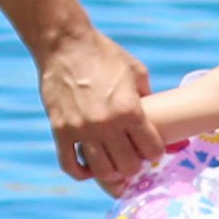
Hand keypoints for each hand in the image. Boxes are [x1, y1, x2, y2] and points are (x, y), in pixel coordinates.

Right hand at [38, 28, 153, 190]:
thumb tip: (158, 115)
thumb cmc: (103, 53)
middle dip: (135, 166)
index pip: (151, 150)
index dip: (154, 153)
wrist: (65, 44)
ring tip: (114, 168)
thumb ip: (147, 97)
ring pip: (102, 171)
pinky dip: (82, 173)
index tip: (151, 150)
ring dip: (112, 174)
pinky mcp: (60, 130)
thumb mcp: (135, 71)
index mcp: (129, 109)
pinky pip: (70, 165)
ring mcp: (81, 129)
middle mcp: (106, 123)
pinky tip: (89, 169)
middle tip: (133, 159)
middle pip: (128, 166)